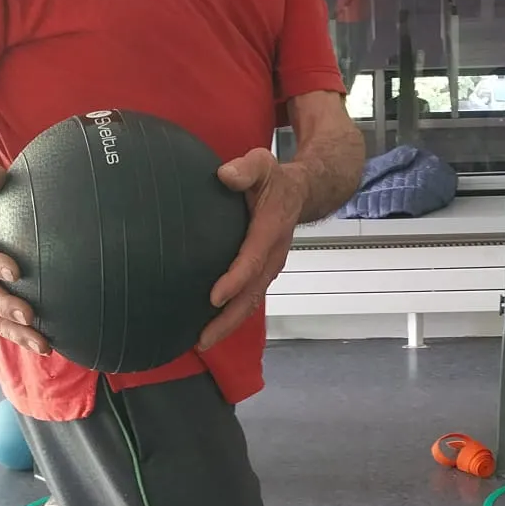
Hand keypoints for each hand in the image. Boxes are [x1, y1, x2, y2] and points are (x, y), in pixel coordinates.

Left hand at [198, 148, 303, 352]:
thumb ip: (246, 169)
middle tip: (203, 339)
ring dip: (229, 324)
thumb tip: (225, 175)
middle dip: (228, 319)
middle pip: (252, 294)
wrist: (301, 192)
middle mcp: (273, 255)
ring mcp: (270, 267)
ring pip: (251, 301)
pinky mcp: (264, 272)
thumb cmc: (275, 180)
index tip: (214, 298)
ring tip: (202, 341)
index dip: (234, 280)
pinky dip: (232, 315)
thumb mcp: (262, 163)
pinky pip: (249, 297)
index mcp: (271, 230)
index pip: (252, 260)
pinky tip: (210, 325)